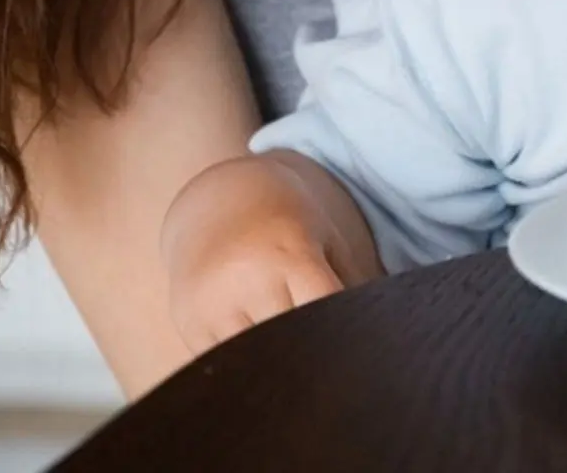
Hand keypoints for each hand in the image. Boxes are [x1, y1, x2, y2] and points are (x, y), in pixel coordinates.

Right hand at [161, 155, 347, 353]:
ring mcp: (214, 304)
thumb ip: (350, 280)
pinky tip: (255, 353)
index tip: (351, 351)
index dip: (339, 335)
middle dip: (308, 356)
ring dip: (272, 366)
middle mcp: (249, 279)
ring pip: (252, 362)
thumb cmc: (284, 219)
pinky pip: (221, 365)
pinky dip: (241, 367)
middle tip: (323, 362)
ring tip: (289, 360)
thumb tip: (377, 330)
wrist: (216, 198)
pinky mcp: (189, 322)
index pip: (322, 309)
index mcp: (290, 254)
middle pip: (288, 343)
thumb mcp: (324, 236)